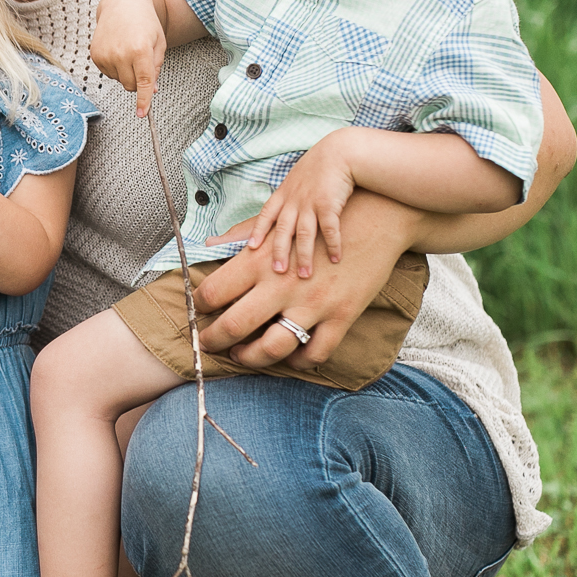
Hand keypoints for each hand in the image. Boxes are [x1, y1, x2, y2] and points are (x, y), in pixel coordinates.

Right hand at [90, 0, 168, 116]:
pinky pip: (108, 73)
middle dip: (138, 82)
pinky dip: (115, 67)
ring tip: (128, 51)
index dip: (143, 100)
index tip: (142, 114)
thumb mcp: (159, 43)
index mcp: (140, 50)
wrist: (123, 4)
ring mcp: (105, 54)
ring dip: (126, 72)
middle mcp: (121, 53)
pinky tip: (118, 51)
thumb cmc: (146, 23)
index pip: (143, 82)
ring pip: (119, 80)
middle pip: (130, 85)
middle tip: (141, 64)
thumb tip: (150, 91)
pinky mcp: (95, 55)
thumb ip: (156, 68)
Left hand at [192, 191, 424, 370]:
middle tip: (208, 344)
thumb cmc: (322, 216)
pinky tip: (289, 356)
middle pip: (234, 326)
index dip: (200, 306)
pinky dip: (299, 361)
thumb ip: (242, 236)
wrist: (377, 215)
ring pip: (272, 348)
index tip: (199, 313)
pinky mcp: (341, 316)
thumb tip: (208, 244)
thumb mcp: (279, 220)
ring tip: (243, 355)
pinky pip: (315, 352)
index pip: (214, 291)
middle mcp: (282, 285)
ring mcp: (313, 304)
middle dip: (214, 341)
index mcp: (261, 259)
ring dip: (251, 358)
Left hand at [241, 131, 360, 278]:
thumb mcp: (298, 179)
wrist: (341, 151)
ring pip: (303, 234)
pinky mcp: (329, 204)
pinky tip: (335, 259)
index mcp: (284, 194)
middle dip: (278, 252)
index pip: (266, 215)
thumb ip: (289, 196)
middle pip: (282, 230)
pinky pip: (329, 230)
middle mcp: (294, 200)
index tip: (250, 248)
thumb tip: (282, 213)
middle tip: (277, 272)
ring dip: (303, 256)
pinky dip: (332, 245)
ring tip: (304, 274)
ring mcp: (311, 203)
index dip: (258, 232)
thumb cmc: (321, 167)